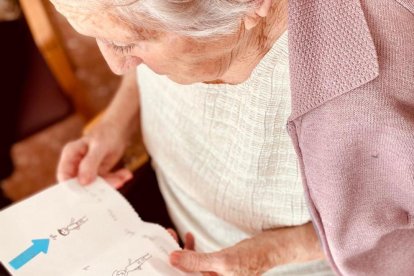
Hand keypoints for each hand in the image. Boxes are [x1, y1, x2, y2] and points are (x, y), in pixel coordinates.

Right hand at [57, 117, 131, 187]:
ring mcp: (87, 169)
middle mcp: (76, 164)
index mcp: (70, 155)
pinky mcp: (99, 172)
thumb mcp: (99, 146)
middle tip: (115, 183)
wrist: (119, 128)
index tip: (86, 195)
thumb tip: (83, 182)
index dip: (72, 188)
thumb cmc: (106, 133)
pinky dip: (117, 178)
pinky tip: (126, 174)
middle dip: (99, 186)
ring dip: (112, 182)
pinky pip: (106, 180)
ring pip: (96, 184)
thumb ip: (90, 163)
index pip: (64, 176)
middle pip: (82, 183)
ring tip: (124, 176)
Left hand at [169, 223, 323, 275]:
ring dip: (182, 251)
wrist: (276, 247)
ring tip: (175, 235)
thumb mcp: (224, 261)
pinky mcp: (219, 267)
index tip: (162, 250)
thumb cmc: (255, 256)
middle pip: (186, 274)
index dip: (172, 269)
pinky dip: (193, 249)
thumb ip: (197, 262)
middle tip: (167, 236)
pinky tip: (190, 237)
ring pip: (191, 267)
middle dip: (174, 256)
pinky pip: (200, 260)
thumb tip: (173, 258)